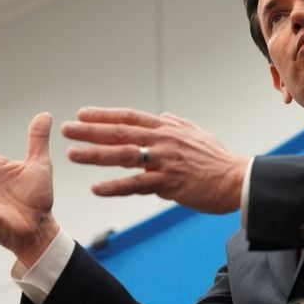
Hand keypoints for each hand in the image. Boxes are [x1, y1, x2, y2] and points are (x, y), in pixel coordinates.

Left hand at [62, 107, 247, 213]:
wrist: (237, 180)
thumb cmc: (218, 159)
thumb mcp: (198, 133)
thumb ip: (177, 124)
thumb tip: (161, 116)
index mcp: (167, 128)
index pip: (129, 117)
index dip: (104, 115)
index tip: (83, 114)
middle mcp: (162, 140)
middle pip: (119, 132)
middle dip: (89, 131)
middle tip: (66, 130)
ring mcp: (164, 161)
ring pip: (122, 155)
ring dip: (94, 155)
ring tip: (72, 155)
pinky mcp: (169, 183)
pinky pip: (136, 185)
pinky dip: (115, 187)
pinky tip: (96, 189)